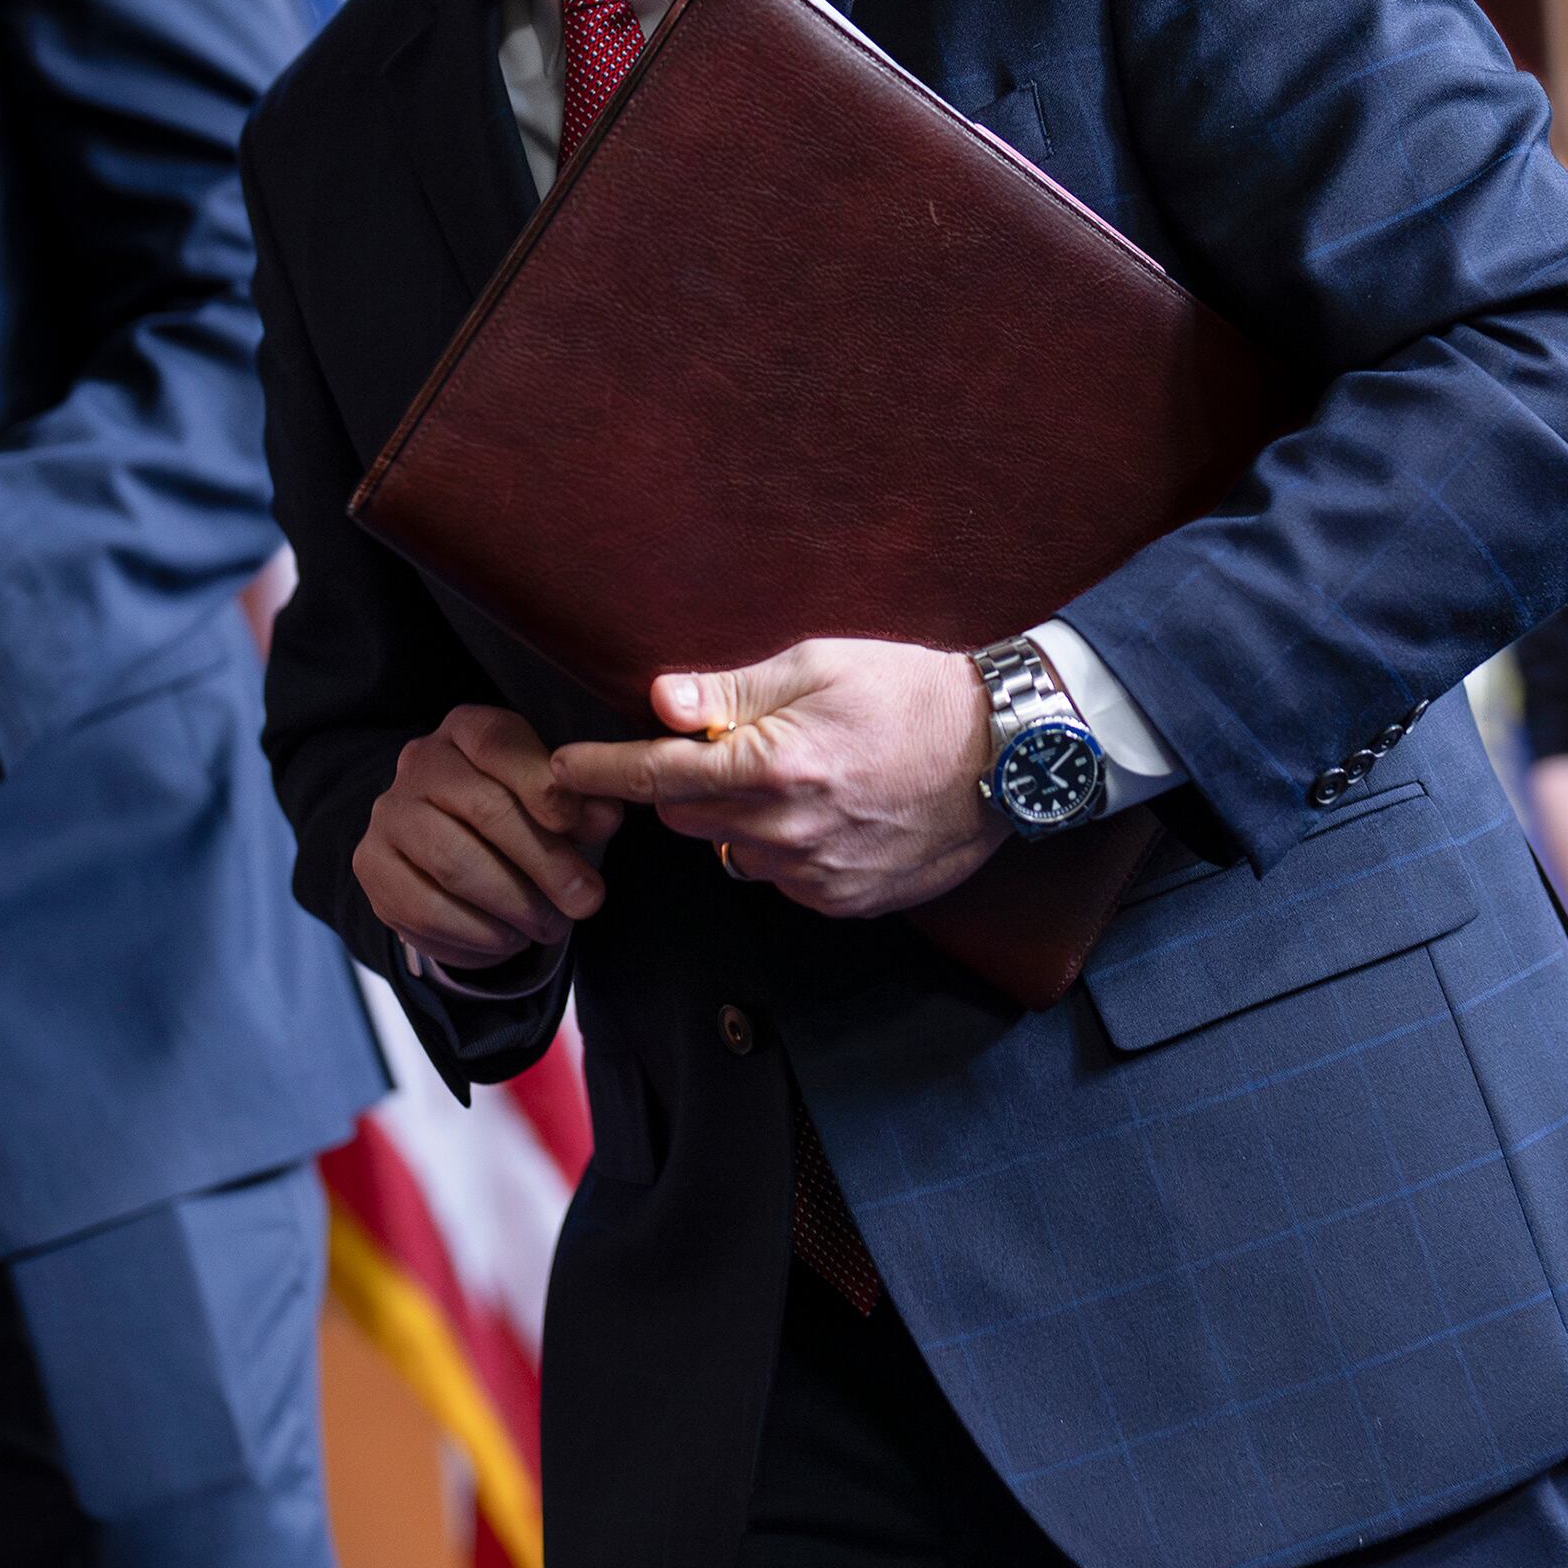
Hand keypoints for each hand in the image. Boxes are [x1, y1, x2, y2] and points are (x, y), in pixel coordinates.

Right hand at [357, 706, 623, 967]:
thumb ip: (582, 804)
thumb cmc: (519, 814)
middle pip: (483, 809)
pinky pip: (424, 909)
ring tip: (552, 928)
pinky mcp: (370, 866)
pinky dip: (475, 934)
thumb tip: (604, 815)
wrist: (453, 848)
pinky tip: (508, 941)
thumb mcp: (557, 799)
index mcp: (466, 728)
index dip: (545, 785)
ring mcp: (388, 814)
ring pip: (453, 865)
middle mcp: (419, 762)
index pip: (500, 743)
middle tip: (586, 901)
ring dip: (514, 905)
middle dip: (545, 861)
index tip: (590, 827)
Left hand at [555, 642, 1004, 920]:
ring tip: (795, 778)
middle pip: (686, 818)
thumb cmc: (912, 692)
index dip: (601, 771)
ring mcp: (818, 875)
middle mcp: (788, 831)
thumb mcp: (819, 664)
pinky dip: (784, 851)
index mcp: (773, 765)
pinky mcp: (846, 903)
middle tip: (726, 747)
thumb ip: (732, 690)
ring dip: (738, 820)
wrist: (1006, 753)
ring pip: (732, 854)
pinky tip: (828, 814)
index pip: (657, 776)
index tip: (561, 771)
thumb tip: (659, 701)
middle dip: (684, 785)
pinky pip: (783, 882)